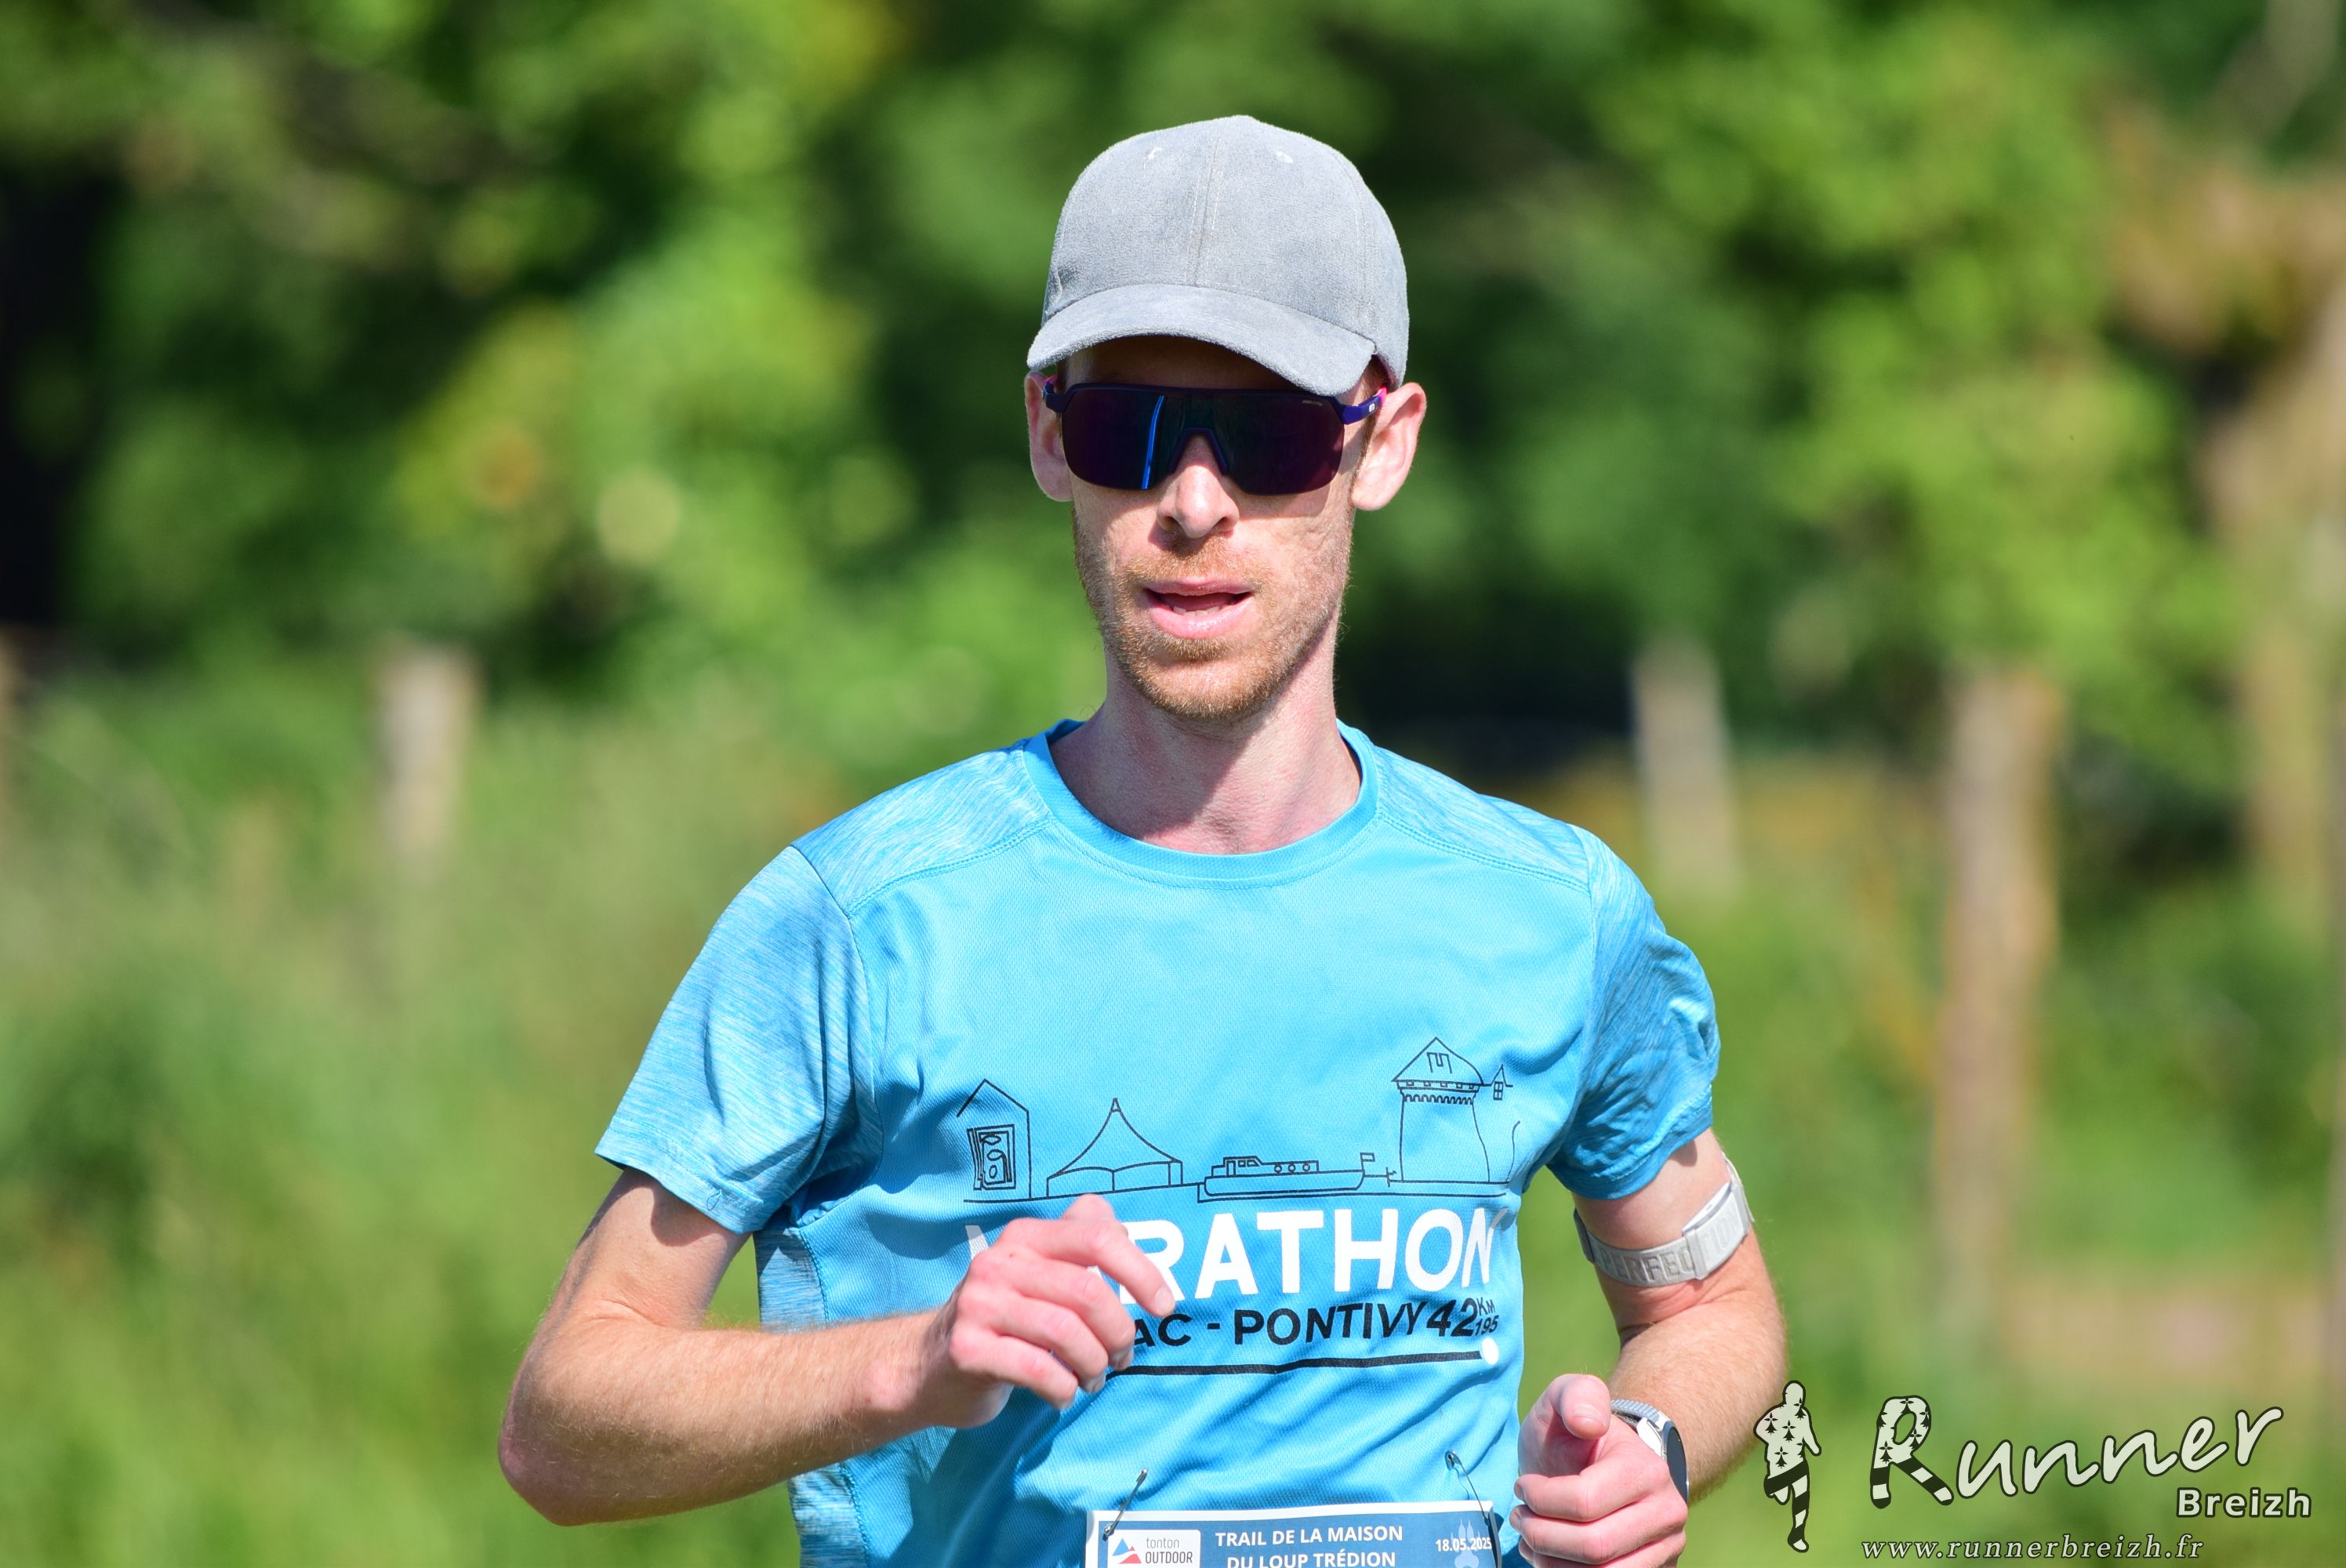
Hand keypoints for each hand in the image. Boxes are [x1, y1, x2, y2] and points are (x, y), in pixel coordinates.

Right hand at [909, 1193, 1178, 1425]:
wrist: (926, 1365)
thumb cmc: (1004, 1318)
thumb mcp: (1038, 1271)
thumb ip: (1078, 1241)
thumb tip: (1123, 1228)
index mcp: (1026, 1236)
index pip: (1097, 1237)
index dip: (1141, 1271)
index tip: (1164, 1307)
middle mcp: (999, 1261)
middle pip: (1088, 1292)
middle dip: (1119, 1333)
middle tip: (1121, 1358)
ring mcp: (980, 1304)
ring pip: (1067, 1332)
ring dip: (1094, 1364)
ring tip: (1093, 1379)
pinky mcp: (968, 1349)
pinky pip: (1040, 1369)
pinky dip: (1064, 1389)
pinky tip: (1063, 1394)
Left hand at [1512, 1373, 1687, 1566]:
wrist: (1606, 1464)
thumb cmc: (1578, 1435)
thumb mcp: (1569, 1397)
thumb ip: (1575, 1395)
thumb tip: (1589, 1424)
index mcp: (1646, 1469)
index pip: (1585, 1501)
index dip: (1540, 1499)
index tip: (1522, 1486)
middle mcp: (1667, 1513)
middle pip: (1593, 1546)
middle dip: (1541, 1535)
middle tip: (1520, 1518)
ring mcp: (1666, 1548)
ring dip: (1551, 1562)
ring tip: (1531, 1538)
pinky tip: (1550, 1556)